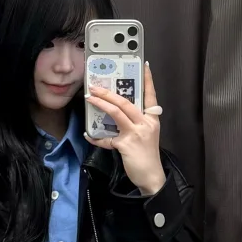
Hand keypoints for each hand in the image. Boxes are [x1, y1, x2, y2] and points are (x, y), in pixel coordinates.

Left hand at [86, 61, 165, 195]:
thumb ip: (135, 123)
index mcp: (152, 119)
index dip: (148, 80)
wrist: (152, 177)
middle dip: (109, 92)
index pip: (151, 95)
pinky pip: (107, 139)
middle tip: (96, 86)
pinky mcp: (126, 145)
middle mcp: (146, 123)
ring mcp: (136, 133)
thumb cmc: (147, 156)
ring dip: (101, 103)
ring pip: (117, 112)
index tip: (144, 65)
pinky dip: (96, 137)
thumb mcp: (146, 135)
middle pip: (126, 102)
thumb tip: (117, 113)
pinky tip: (89, 134)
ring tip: (90, 98)